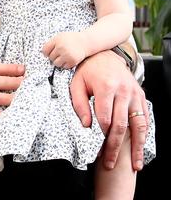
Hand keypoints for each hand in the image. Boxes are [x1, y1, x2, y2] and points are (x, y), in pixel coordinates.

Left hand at [42, 31, 86, 67]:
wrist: (85, 41)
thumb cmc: (71, 39)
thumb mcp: (60, 37)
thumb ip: (52, 44)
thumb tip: (44, 54)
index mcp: (56, 40)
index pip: (45, 50)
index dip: (46, 53)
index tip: (50, 52)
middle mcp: (61, 47)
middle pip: (50, 58)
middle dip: (54, 57)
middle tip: (60, 54)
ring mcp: (67, 54)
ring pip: (56, 63)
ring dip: (59, 62)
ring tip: (63, 57)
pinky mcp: (72, 61)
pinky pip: (64, 66)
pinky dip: (66, 64)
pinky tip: (69, 59)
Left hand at [70, 50, 148, 170]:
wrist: (105, 56)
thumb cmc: (87, 71)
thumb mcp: (76, 84)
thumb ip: (79, 104)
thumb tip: (86, 125)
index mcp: (106, 88)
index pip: (105, 117)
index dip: (101, 134)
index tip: (96, 148)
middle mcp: (123, 92)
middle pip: (121, 125)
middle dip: (115, 147)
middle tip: (110, 163)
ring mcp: (135, 95)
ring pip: (138, 125)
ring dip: (136, 147)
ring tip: (135, 165)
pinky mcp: (141, 97)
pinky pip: (145, 119)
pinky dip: (144, 136)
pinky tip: (141, 149)